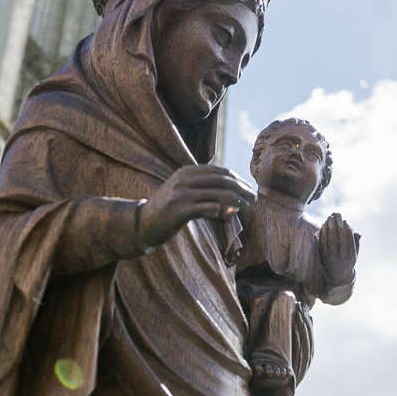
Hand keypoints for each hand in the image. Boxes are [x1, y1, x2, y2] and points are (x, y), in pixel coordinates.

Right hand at [138, 165, 255, 247]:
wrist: (142, 224)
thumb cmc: (167, 210)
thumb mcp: (183, 193)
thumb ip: (204, 191)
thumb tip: (232, 198)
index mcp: (187, 172)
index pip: (220, 171)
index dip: (238, 180)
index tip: (250, 189)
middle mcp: (184, 179)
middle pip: (222, 180)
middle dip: (241, 188)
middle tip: (254, 198)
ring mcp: (182, 194)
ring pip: (218, 193)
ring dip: (236, 200)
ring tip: (247, 206)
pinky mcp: (180, 210)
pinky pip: (208, 208)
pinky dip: (222, 210)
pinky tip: (231, 214)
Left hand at [318, 212, 359, 285]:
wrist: (338, 277)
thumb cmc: (348, 261)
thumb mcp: (355, 254)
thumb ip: (356, 243)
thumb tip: (358, 233)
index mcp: (350, 256)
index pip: (349, 241)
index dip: (347, 230)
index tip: (345, 221)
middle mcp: (340, 257)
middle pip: (338, 239)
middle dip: (337, 226)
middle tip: (336, 215)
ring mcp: (330, 258)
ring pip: (329, 241)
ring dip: (329, 228)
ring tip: (329, 218)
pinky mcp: (322, 257)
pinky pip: (322, 244)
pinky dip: (322, 234)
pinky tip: (323, 226)